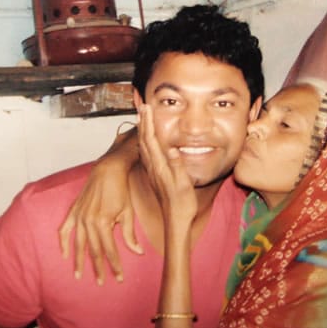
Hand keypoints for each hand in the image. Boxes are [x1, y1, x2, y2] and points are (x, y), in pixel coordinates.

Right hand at [58, 127, 142, 283]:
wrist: (108, 169)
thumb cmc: (121, 190)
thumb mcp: (128, 213)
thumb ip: (130, 235)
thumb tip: (137, 253)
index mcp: (103, 223)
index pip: (109, 251)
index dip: (114, 266)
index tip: (118, 278)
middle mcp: (89, 222)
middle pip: (93, 251)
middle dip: (98, 268)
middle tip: (101, 282)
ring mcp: (79, 216)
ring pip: (78, 244)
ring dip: (79, 261)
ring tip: (79, 275)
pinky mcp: (74, 211)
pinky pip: (64, 230)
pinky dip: (63, 243)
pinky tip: (64, 255)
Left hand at [135, 103, 196, 231]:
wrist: (175, 221)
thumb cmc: (182, 204)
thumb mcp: (184, 184)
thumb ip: (178, 167)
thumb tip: (173, 150)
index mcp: (160, 166)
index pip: (151, 140)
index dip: (148, 122)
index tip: (147, 108)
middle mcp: (153, 167)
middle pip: (144, 140)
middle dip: (143, 122)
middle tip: (142, 107)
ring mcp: (153, 172)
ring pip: (143, 147)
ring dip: (142, 131)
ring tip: (142, 118)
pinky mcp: (154, 176)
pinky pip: (146, 154)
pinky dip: (145, 142)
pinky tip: (146, 141)